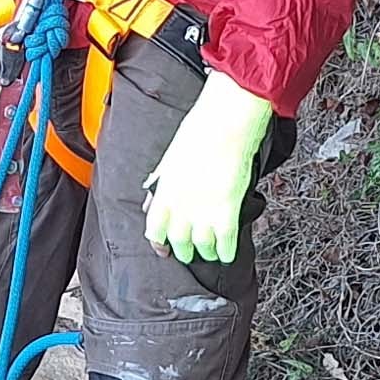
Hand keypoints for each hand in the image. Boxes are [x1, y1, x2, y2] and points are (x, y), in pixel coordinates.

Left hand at [143, 71, 277, 265]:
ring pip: (202, 247)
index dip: (159, 242)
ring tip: (209, 252)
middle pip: (179, 242)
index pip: (154, 230)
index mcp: (165, 193)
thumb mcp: (170, 159)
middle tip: (188, 252)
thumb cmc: (199, 133)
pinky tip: (227, 253)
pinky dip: (226, 252)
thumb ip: (161, 182)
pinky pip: (226, 245)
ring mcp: (204, 213)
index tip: (163, 247)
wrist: (225, 126)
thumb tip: (152, 196)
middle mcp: (181, 208)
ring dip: (206, 252)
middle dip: (184, 251)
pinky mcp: (227, 214)